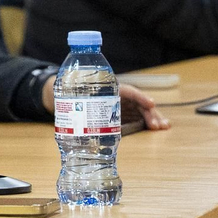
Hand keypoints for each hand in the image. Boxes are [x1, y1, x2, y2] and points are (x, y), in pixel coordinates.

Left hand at [37, 81, 168, 130]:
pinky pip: (135, 119)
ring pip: (139, 111)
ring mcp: (117, 105)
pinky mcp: (117, 116)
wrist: (63, 95)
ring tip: (162, 127)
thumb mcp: (62, 86)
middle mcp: (115, 95)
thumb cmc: (64, 87)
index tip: (151, 103)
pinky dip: (146, 125)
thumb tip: (56, 85)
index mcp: (106, 86)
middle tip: (158, 125)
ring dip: (152, 119)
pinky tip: (155, 131)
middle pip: (137, 102)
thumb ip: (62, 86)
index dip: (139, 97)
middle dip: (150, 112)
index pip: (126, 90)